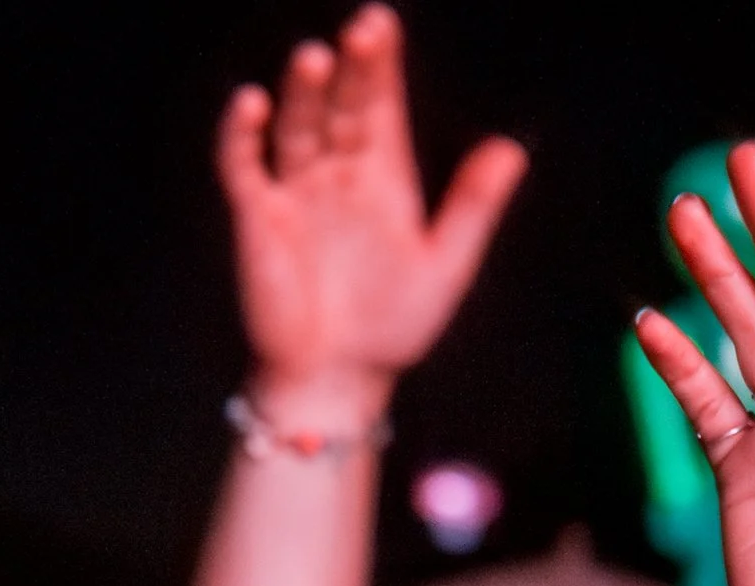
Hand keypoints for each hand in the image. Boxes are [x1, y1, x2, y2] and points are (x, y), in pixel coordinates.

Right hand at [218, 5, 525, 415]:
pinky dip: (242, 134)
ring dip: (301, 90)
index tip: (382, 25)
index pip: (380, 103)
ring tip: (315, 59)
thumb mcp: (444, 269)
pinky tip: (254, 105)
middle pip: (339, 102)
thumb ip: (473, 208)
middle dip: (349, 68)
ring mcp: (294, 189)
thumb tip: (512, 149)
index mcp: (382, 176)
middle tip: (360, 35)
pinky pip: (243, 164)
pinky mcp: (257, 216)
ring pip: (294, 123)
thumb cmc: (392, 330)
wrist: (337, 380)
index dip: (381, 64)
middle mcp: (336, 171)